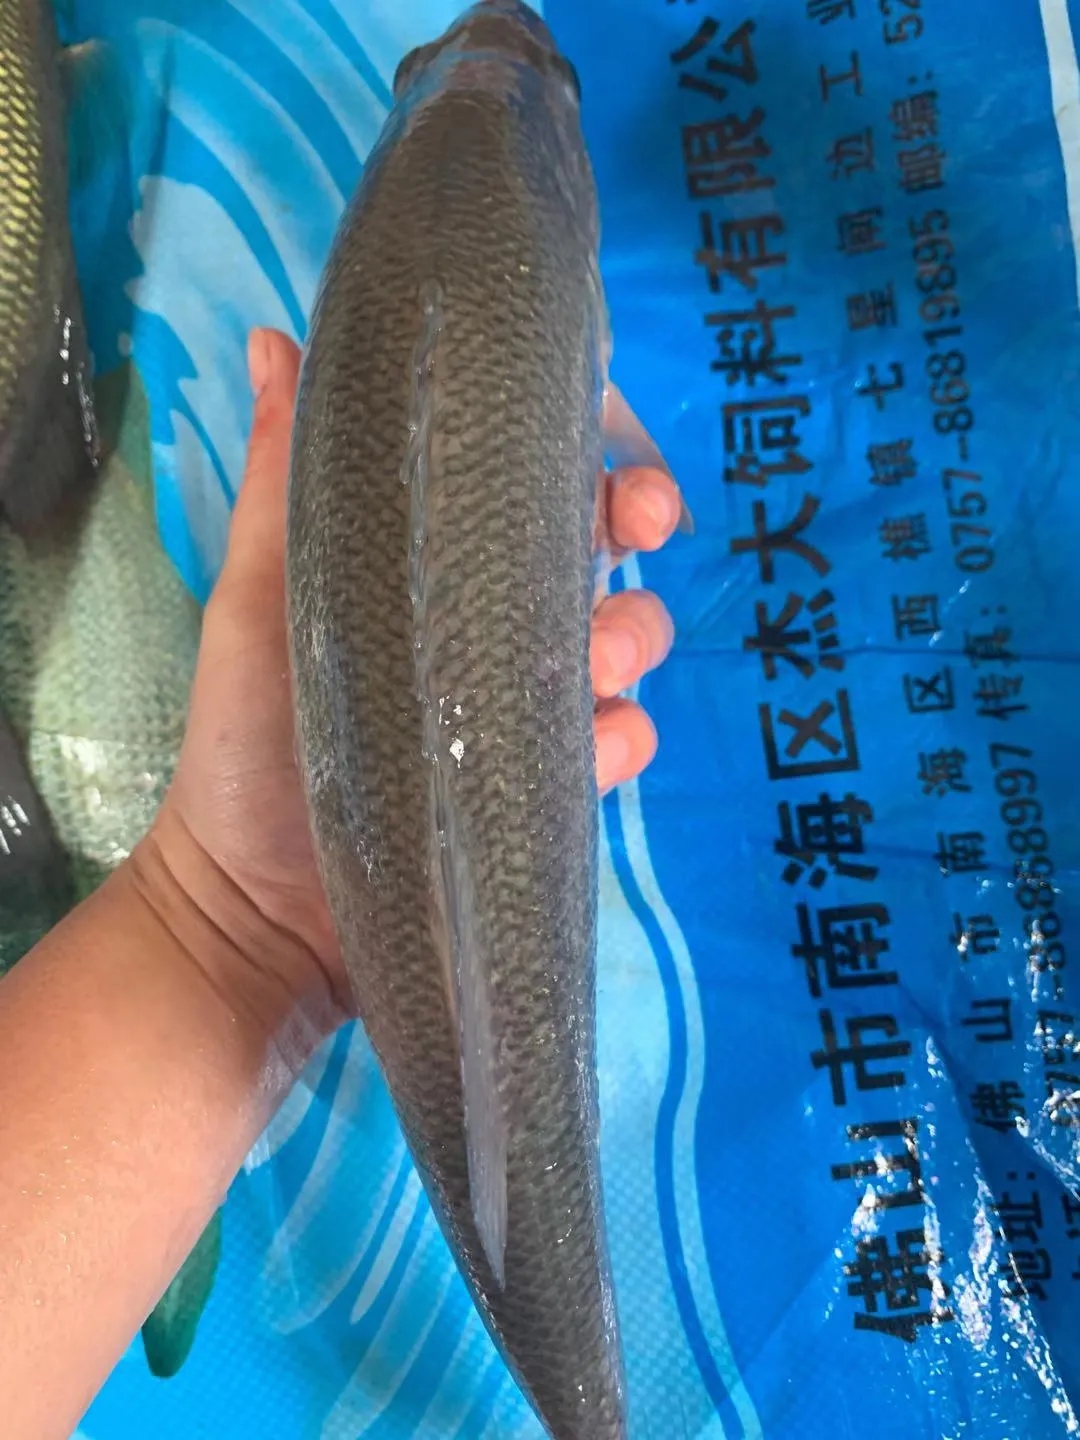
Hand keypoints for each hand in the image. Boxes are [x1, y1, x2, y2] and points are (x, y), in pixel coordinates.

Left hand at [139, 329, 678, 1028]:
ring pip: (626, 653)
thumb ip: (283, 477)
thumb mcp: (260, 596)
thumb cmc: (249, 737)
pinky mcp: (544, 792)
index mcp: (438, 574)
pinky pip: (617, 751)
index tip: (613, 469)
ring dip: (630, 643)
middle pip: (603, 562)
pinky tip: (587, 752)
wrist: (255, 902)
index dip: (590, 471)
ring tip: (594, 666)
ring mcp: (526, 715)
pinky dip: (614, 745)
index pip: (534, 499)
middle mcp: (495, 634)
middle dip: (634, 539)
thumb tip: (272, 339)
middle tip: (631, 541)